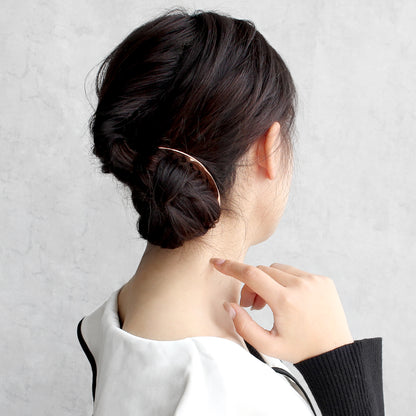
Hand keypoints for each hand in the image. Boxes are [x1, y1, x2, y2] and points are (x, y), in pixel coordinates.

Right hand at [211, 258, 353, 363]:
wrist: (335, 352)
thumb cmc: (300, 349)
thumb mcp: (268, 345)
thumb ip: (244, 326)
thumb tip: (230, 305)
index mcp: (285, 301)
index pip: (251, 275)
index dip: (231, 267)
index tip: (218, 262)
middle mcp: (301, 285)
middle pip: (262, 271)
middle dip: (252, 285)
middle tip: (253, 306)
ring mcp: (314, 280)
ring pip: (278, 269)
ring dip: (269, 281)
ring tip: (272, 303)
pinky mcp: (323, 280)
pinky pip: (295, 272)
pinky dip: (287, 281)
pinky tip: (290, 300)